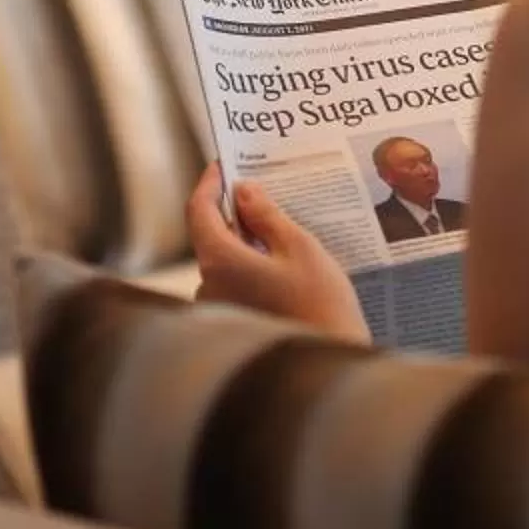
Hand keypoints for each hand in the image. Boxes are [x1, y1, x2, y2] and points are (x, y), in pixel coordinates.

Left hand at [185, 167, 371, 343]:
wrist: (329, 363)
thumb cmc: (319, 305)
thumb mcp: (299, 248)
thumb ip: (267, 216)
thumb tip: (245, 191)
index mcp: (220, 261)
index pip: (198, 210)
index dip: (209, 184)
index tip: (223, 165)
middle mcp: (209, 286)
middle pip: (211, 236)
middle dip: (233, 214)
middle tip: (260, 192)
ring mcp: (219, 309)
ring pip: (224, 262)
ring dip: (245, 243)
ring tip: (278, 229)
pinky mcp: (234, 324)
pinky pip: (234, 284)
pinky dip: (250, 267)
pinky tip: (280, 265)